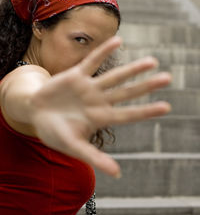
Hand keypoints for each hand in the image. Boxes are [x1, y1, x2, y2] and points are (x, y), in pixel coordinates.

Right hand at [30, 36, 170, 176]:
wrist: (34, 112)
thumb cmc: (54, 132)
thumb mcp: (73, 146)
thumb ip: (94, 157)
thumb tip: (117, 174)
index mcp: (100, 118)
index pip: (128, 115)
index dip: (146, 111)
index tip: (166, 107)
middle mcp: (99, 101)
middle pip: (126, 92)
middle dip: (146, 86)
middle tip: (167, 78)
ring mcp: (89, 87)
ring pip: (114, 76)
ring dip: (132, 69)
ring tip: (152, 61)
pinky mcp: (76, 75)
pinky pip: (92, 61)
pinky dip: (103, 51)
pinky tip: (118, 40)